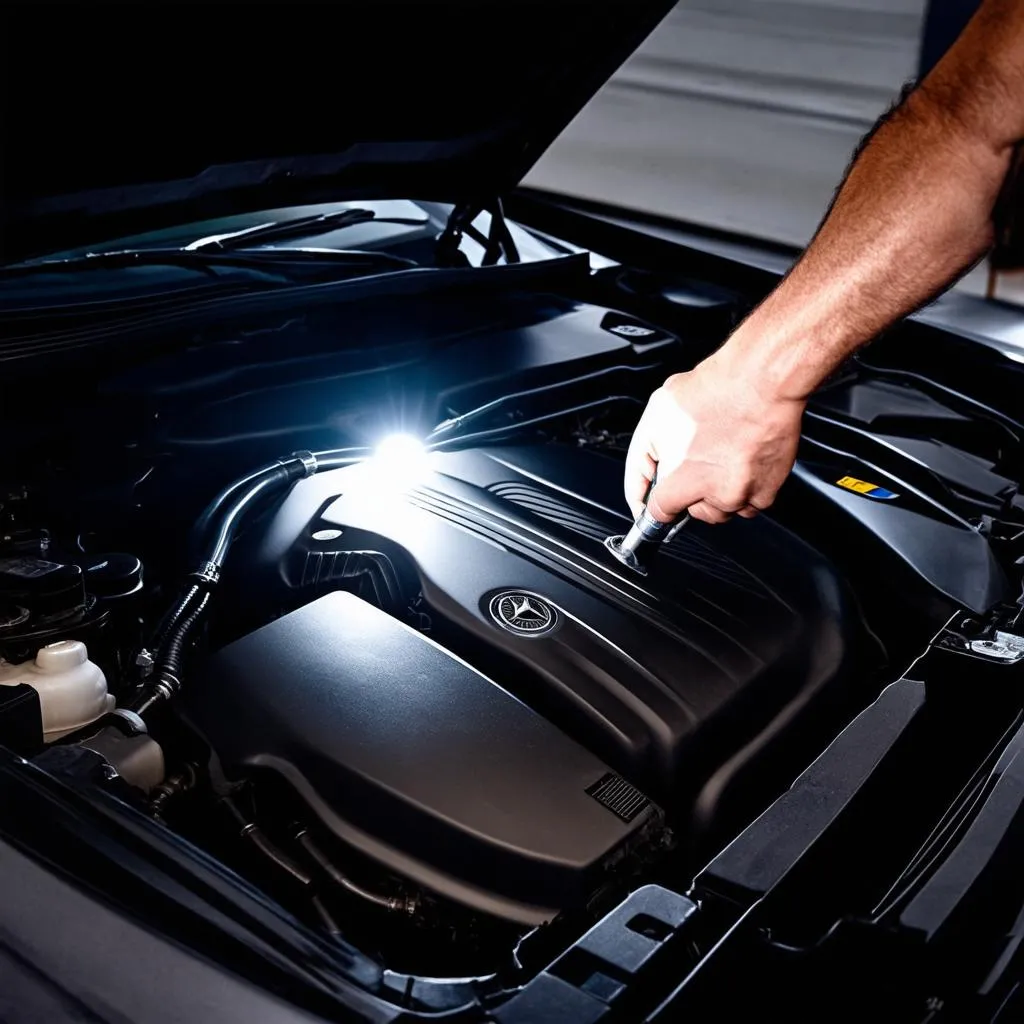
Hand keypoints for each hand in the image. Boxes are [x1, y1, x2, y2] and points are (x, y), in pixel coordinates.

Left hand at [624, 355, 805, 523]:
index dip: (658, 501)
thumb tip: (643, 487)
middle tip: (698, 459)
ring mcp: (745, 495)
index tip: (659, 501)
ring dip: (718, 493)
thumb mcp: (655, 417)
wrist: (761, 381)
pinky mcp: (768, 492)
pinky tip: (741, 460)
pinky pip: (749, 503)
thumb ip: (642, 460)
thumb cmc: (714, 391)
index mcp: (686, 480)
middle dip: (692, 492)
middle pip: (695, 512)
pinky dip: (744, 489)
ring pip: (723, 510)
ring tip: (721, 455)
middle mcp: (717, 495)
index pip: (660, 513)